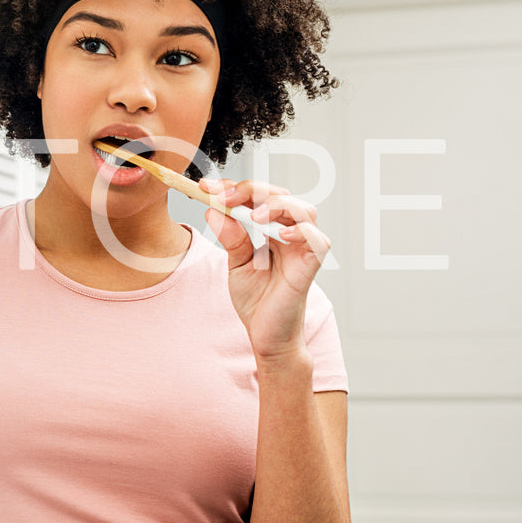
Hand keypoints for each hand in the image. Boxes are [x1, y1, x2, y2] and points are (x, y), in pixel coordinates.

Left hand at [199, 177, 330, 361]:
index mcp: (271, 230)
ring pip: (303, 209)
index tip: (205, 187)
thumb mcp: (236, 264)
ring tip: (253, 215)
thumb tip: (213, 209)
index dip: (233, 188)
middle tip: (223, 196)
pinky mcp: (311, 265)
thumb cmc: (256, 300)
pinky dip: (300, 231)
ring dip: (276, 205)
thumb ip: (230, 237)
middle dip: (250, 189)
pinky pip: (316, 239)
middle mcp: (290, 234)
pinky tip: (279, 235)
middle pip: (280, 194)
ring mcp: (302, 248)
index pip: (256, 197)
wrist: (266, 335)